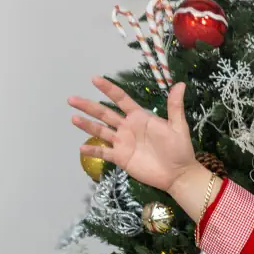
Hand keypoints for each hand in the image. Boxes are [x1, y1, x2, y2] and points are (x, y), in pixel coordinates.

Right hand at [68, 77, 198, 192]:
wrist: (179, 174)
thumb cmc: (180, 149)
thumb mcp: (178, 126)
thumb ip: (175, 106)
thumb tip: (181, 84)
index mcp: (139, 117)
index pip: (121, 100)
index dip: (108, 89)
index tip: (95, 79)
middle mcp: (127, 128)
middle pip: (104, 114)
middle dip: (88, 106)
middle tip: (71, 99)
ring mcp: (123, 143)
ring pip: (101, 131)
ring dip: (87, 125)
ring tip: (73, 118)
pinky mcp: (121, 158)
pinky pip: (104, 153)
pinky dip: (93, 150)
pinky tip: (81, 147)